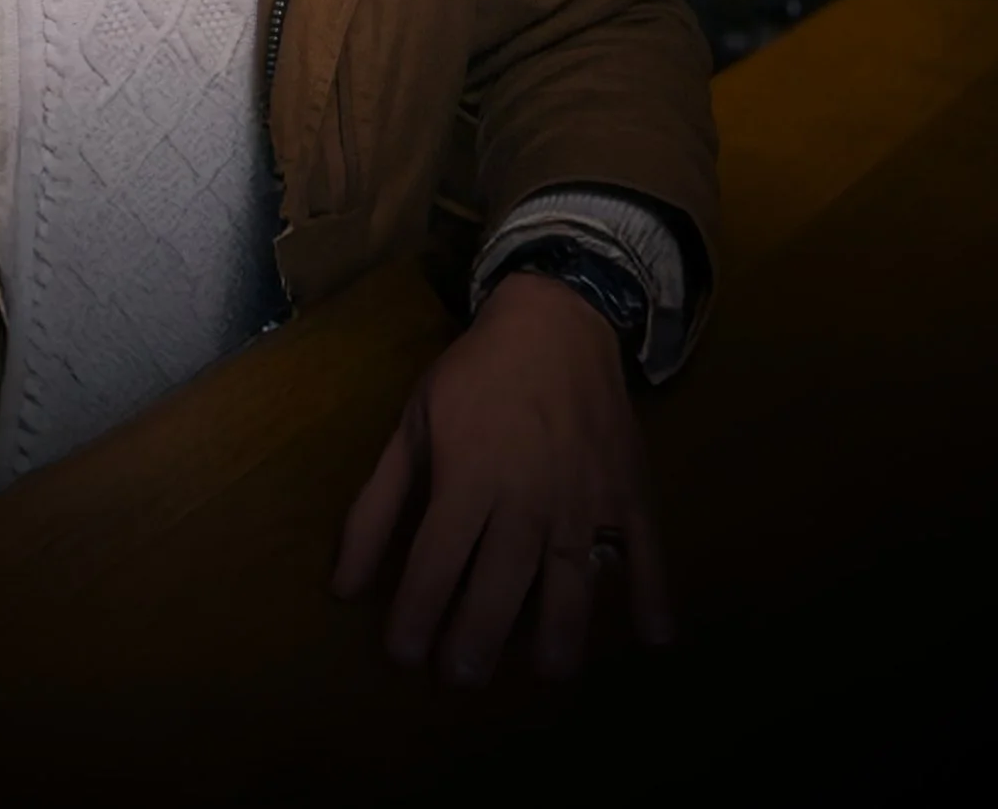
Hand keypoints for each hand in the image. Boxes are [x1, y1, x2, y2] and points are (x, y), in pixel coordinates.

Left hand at [331, 269, 670, 685]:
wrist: (553, 319)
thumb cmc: (474, 376)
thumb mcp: (412, 426)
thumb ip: (378, 506)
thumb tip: (343, 584)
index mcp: (468, 477)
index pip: (435, 564)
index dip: (414, 616)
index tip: (402, 654)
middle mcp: (527, 497)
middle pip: (499, 587)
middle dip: (476, 641)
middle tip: (461, 678)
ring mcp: (585, 498)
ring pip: (573, 584)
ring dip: (560, 635)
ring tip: (545, 671)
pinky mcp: (628, 491)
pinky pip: (646, 551)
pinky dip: (653, 593)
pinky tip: (655, 636)